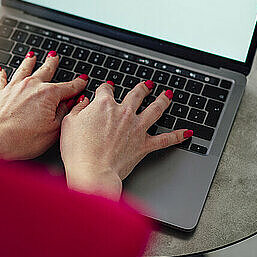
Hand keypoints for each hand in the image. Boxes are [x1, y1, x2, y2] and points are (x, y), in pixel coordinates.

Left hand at [0, 52, 87, 160]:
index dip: (78, 84)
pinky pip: (2, 79)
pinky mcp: (0, 93)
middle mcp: (32, 86)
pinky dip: (2, 74)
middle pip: (45, 71)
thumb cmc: (22, 139)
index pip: (68, 87)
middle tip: (55, 56)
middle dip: (52, 63)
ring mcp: (14, 87)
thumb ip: (63, 113)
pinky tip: (2, 70)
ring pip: (24, 69)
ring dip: (29, 62)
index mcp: (48, 94)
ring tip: (32, 55)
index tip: (82, 81)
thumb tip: (71, 103)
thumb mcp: (53, 130)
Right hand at [60, 81, 192, 198]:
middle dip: (142, 88)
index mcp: (104, 105)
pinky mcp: (144, 145)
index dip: (106, 88)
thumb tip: (84, 103)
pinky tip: (187, 132)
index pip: (106, 90)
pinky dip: (178, 135)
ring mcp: (137, 128)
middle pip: (137, 94)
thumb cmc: (78, 151)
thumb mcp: (69, 124)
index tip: (106, 89)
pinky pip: (166, 139)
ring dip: (163, 100)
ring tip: (168, 95)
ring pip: (155, 109)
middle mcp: (124, 113)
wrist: (93, 171)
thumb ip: (78, 110)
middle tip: (147, 85)